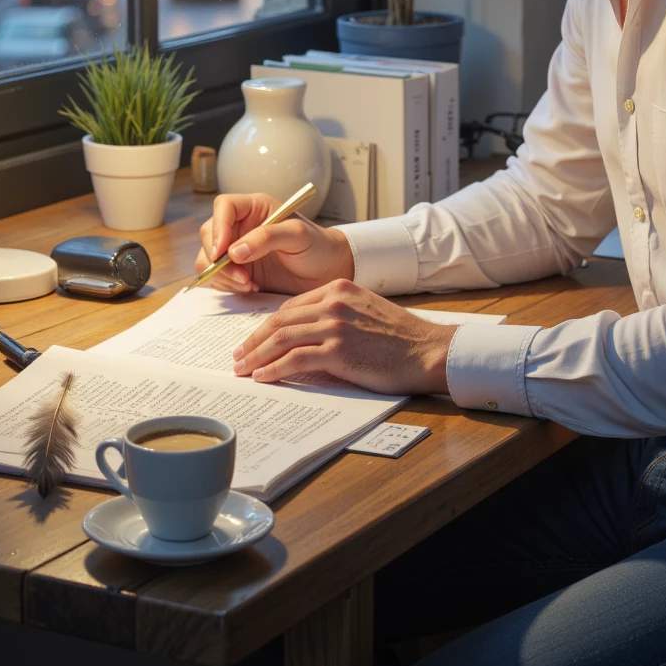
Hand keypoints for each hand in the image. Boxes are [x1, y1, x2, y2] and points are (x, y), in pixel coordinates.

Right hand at [195, 192, 355, 294]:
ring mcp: (236, 249)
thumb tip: (233, 252)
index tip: (223, 253)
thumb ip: (266, 238)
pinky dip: (227, 285)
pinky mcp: (236, 270)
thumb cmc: (318, 246)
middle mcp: (241, 226)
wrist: (327, 272)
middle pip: (209, 235)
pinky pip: (216, 277)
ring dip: (222, 275)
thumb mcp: (298, 236)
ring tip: (249, 284)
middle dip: (218, 259)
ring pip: (208, 258)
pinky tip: (250, 288)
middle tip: (242, 277)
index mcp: (254, 208)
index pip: (224, 207)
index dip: (218, 228)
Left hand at [231, 280, 455, 394]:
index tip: (254, 340)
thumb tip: (303, 333)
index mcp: (338, 288)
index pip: (290, 306)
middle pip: (279, 321)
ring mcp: (334, 326)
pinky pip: (294, 360)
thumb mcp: (365, 309)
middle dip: (253, 340)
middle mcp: (333, 302)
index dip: (267, 326)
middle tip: (238, 356)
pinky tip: (263, 377)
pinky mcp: (337, 351)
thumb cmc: (399, 336)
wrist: (427, 350)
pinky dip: (273, 369)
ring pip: (281, 339)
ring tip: (243, 369)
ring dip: (256, 356)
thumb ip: (336, 313)